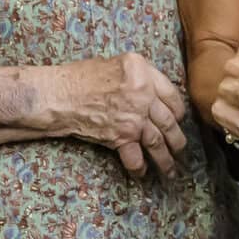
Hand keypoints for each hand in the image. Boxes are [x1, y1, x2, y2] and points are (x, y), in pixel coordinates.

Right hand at [58, 54, 187, 177]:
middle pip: (169, 121)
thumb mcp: (117, 64)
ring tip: (171, 170)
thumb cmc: (80, 77)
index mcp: (144, 72)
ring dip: (166, 159)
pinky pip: (136, 157)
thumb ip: (139, 76)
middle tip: (181, 150)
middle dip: (177, 139)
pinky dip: (140, 168)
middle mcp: (143, 95)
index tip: (178, 119)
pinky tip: (142, 174)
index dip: (178, 111)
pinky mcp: (120, 136)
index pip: (173, 95)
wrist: (58, 95)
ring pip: (158, 141)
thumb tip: (152, 93)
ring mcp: (133, 117)